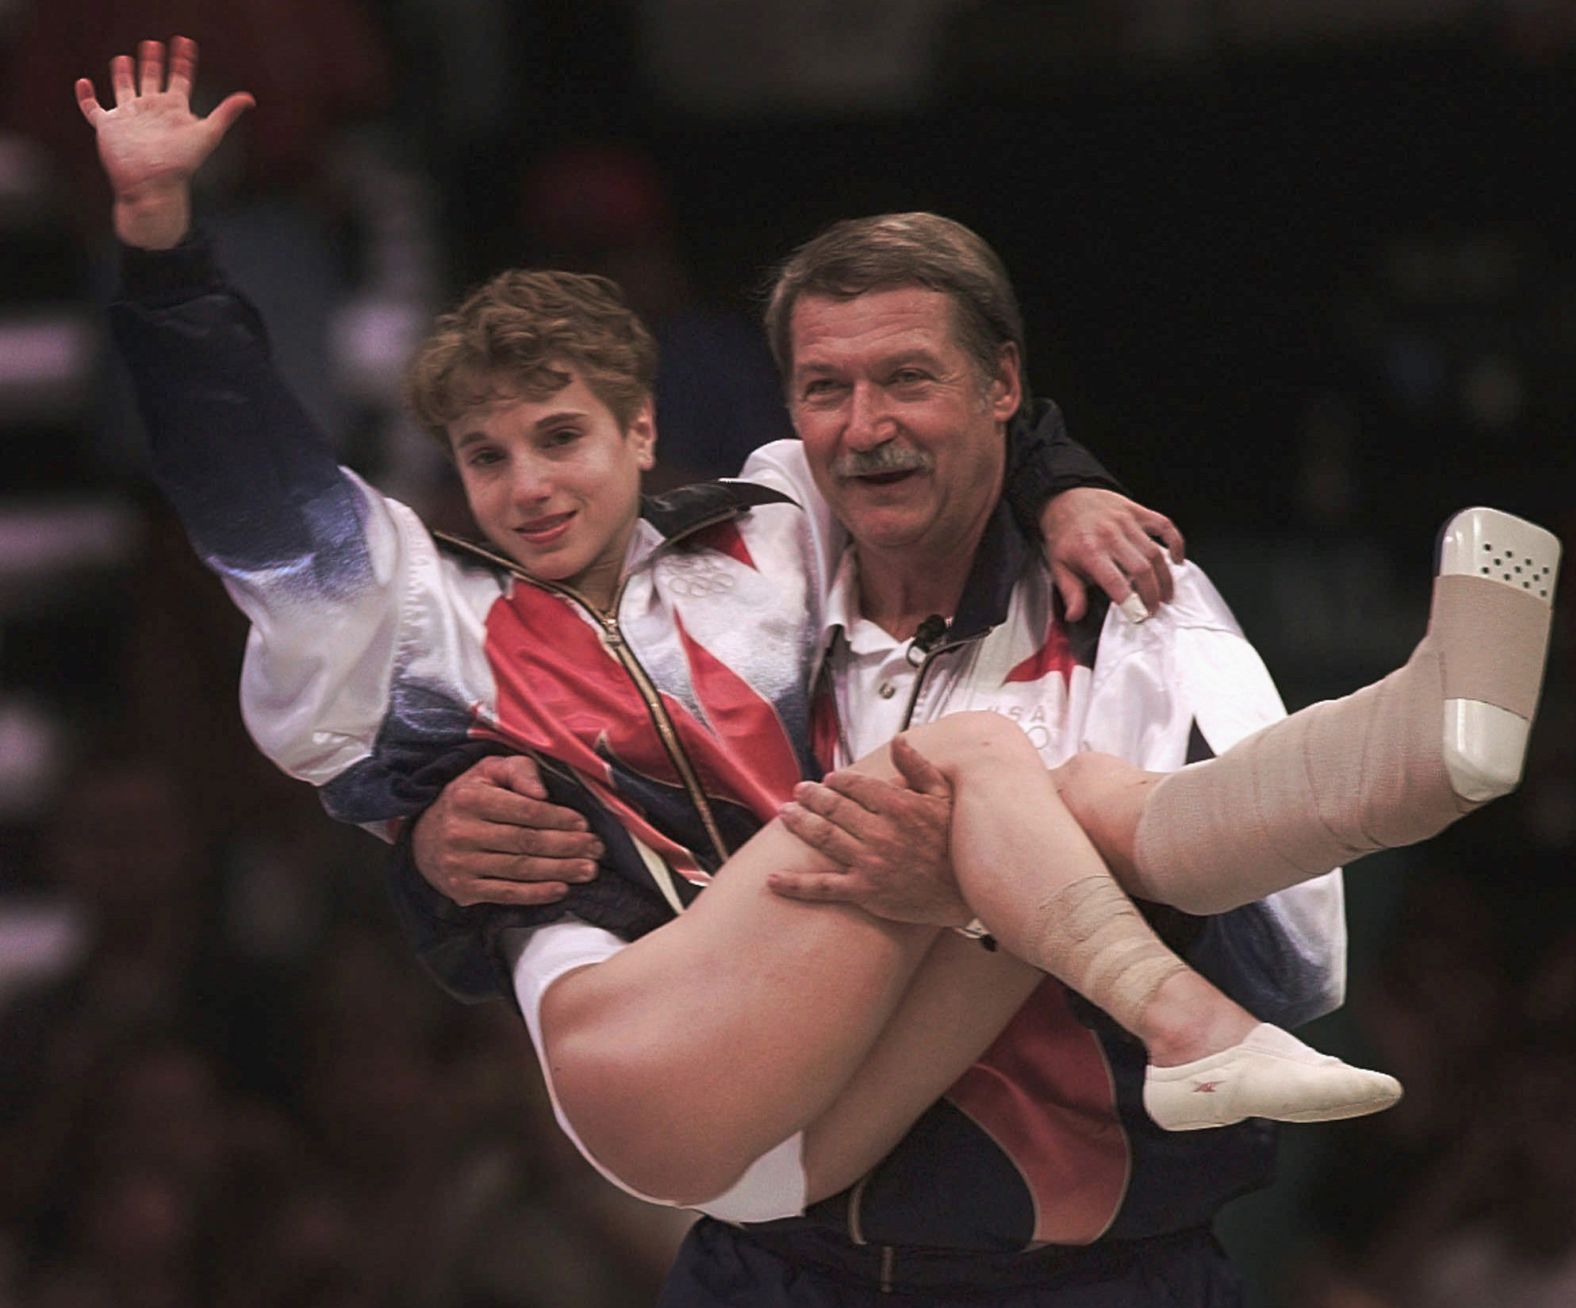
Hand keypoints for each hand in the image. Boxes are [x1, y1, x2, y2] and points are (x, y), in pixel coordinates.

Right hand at [75, 36, 253, 247]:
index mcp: (173, 109)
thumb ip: (225, 114)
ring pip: (125, 88)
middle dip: (153, 62)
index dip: (183, 60)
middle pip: (152, 78)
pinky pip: (92, 108)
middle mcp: (151, 110)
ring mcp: (129, 117)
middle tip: (154, 44)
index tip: (185, 42)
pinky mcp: (108, 127)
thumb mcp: (206, 134)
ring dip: (123, 73)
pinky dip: (86, 97)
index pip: (180, 78)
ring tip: (124, 58)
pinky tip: (84, 83)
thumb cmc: (181, 164)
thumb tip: (249, 98)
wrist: (153, 186)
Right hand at [411, 755, 603, 907]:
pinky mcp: (462, 889)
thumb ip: (519, 771)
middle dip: (567, 846)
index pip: (523, 810)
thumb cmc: (467, 797)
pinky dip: (537, 893)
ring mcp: (460, 863)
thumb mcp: (487, 771)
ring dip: (560, 870)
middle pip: (526, 842)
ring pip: (520, 869)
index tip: (584, 824)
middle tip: (596, 849)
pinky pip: (506, 893)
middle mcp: (461, 832)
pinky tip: (561, 889)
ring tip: (589, 870)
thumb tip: (543, 793)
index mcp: (469, 798)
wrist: (422, 836)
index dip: (558, 818)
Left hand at [768, 735, 968, 925]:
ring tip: (785, 813)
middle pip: (834, 808)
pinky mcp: (864, 890)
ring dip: (799, 823)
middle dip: (812, 796)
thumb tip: (898, 740)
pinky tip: (772, 880)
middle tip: (799, 790)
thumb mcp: (944, 797)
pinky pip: (823, 886)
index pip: (856, 785)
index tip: (830, 779)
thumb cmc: (954, 843)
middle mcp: (880, 832)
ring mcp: (869, 862)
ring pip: (824, 836)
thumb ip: (919, 768)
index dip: (838, 780)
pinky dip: (795, 884)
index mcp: (898, 806)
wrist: (964, 892)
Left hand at [1038, 487, 1184, 622]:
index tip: (1138, 616)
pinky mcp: (1138, 512)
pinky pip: (1165, 526)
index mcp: (1089, 550)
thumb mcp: (1058, 566)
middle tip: (1153, 610)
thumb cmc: (1064, 534)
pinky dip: (1176, 543)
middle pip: (1142, 568)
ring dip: (1165, 578)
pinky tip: (1177, 561)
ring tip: (1165, 595)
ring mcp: (1127, 522)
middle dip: (1151, 594)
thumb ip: (1070, 592)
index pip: (1115, 582)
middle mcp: (1110, 535)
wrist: (1065, 499)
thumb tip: (1075, 615)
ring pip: (1155, 552)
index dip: (1130, 602)